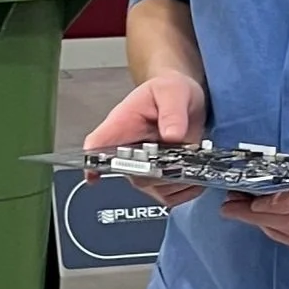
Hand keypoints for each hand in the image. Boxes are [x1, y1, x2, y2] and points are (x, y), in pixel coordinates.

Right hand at [84, 74, 208, 206]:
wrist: (183, 99)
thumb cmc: (169, 91)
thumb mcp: (172, 91)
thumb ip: (172, 111)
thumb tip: (172, 135)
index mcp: (121, 125)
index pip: (96, 146)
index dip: (92, 164)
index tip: (95, 176)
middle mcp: (126, 152)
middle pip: (132, 174)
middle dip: (160, 168)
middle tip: (182, 152)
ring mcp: (142, 169)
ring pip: (153, 187)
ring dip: (177, 178)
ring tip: (193, 157)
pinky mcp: (160, 181)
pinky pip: (170, 196)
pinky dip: (186, 190)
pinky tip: (195, 173)